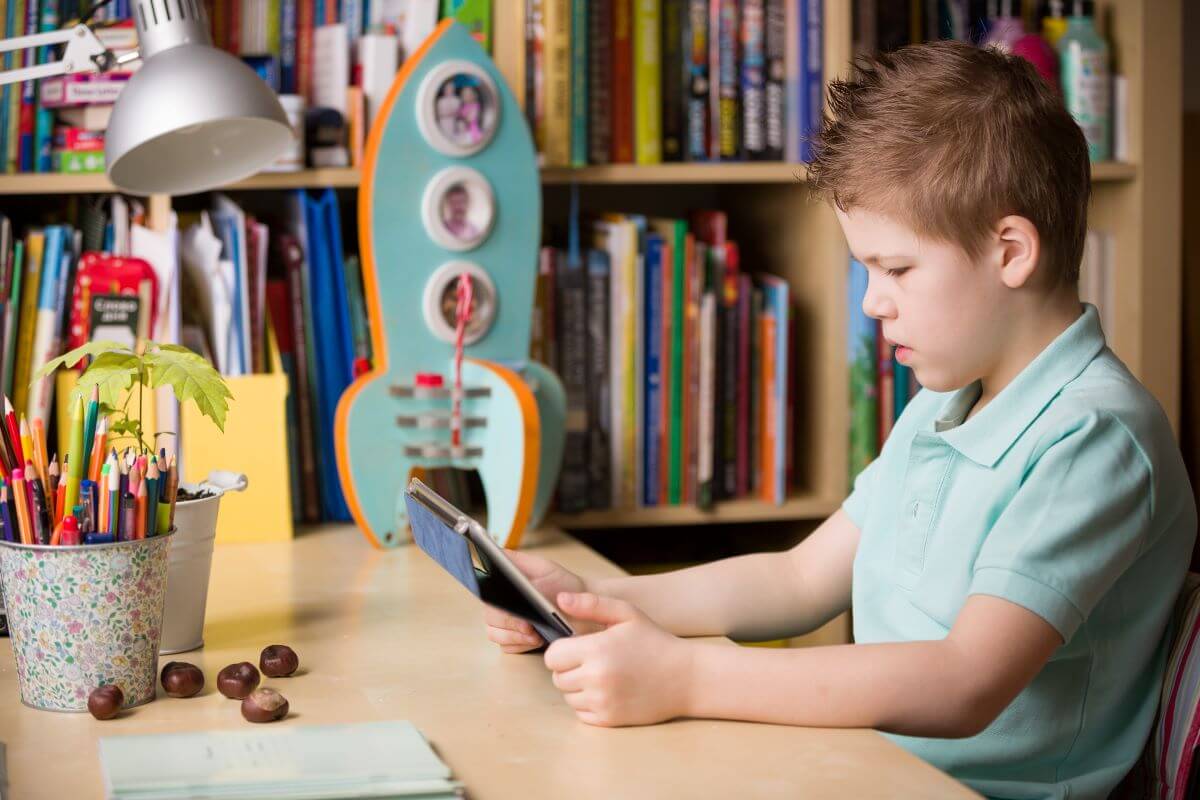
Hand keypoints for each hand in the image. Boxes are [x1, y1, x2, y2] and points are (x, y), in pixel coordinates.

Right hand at [484, 549, 599, 652]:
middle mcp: (499, 604)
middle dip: (510, 623)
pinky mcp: (514, 641)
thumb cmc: (562, 585)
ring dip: (515, 636)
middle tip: (528, 626)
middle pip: (490, 617)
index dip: (494, 601)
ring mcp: (505, 624)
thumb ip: (517, 561)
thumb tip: (496, 554)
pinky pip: (508, 647)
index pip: (485, 592)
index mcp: (502, 584)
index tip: (510, 607)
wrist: (583, 607)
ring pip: (495, 634)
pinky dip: (521, 645)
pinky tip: (537, 640)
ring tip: (536, 635)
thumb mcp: (542, 566)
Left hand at [543, 592, 693, 726]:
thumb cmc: (654, 641)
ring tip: (602, 675)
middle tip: (592, 660)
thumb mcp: (626, 614)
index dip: (562, 650)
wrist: (686, 677)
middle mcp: (595, 679)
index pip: (552, 656)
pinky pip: (581, 713)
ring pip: (568, 696)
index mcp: (596, 650)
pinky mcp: (609, 720)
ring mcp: (602, 702)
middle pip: (557, 678)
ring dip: (578, 687)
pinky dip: (588, 703)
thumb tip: (560, 598)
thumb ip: (591, 604)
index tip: (577, 647)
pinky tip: (608, 690)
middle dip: (569, 668)